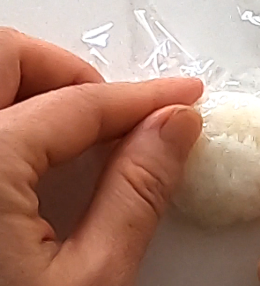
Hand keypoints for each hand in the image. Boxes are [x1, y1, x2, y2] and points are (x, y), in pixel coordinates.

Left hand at [0, 28, 203, 285]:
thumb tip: (174, 128)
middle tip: (114, 114)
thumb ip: (137, 192)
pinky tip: (34, 157)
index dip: (143, 97)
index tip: (181, 95)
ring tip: (78, 133)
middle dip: (70, 73)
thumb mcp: (87, 283)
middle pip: (5, 56)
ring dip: (34, 87)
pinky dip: (10, 115)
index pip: (79, 103)